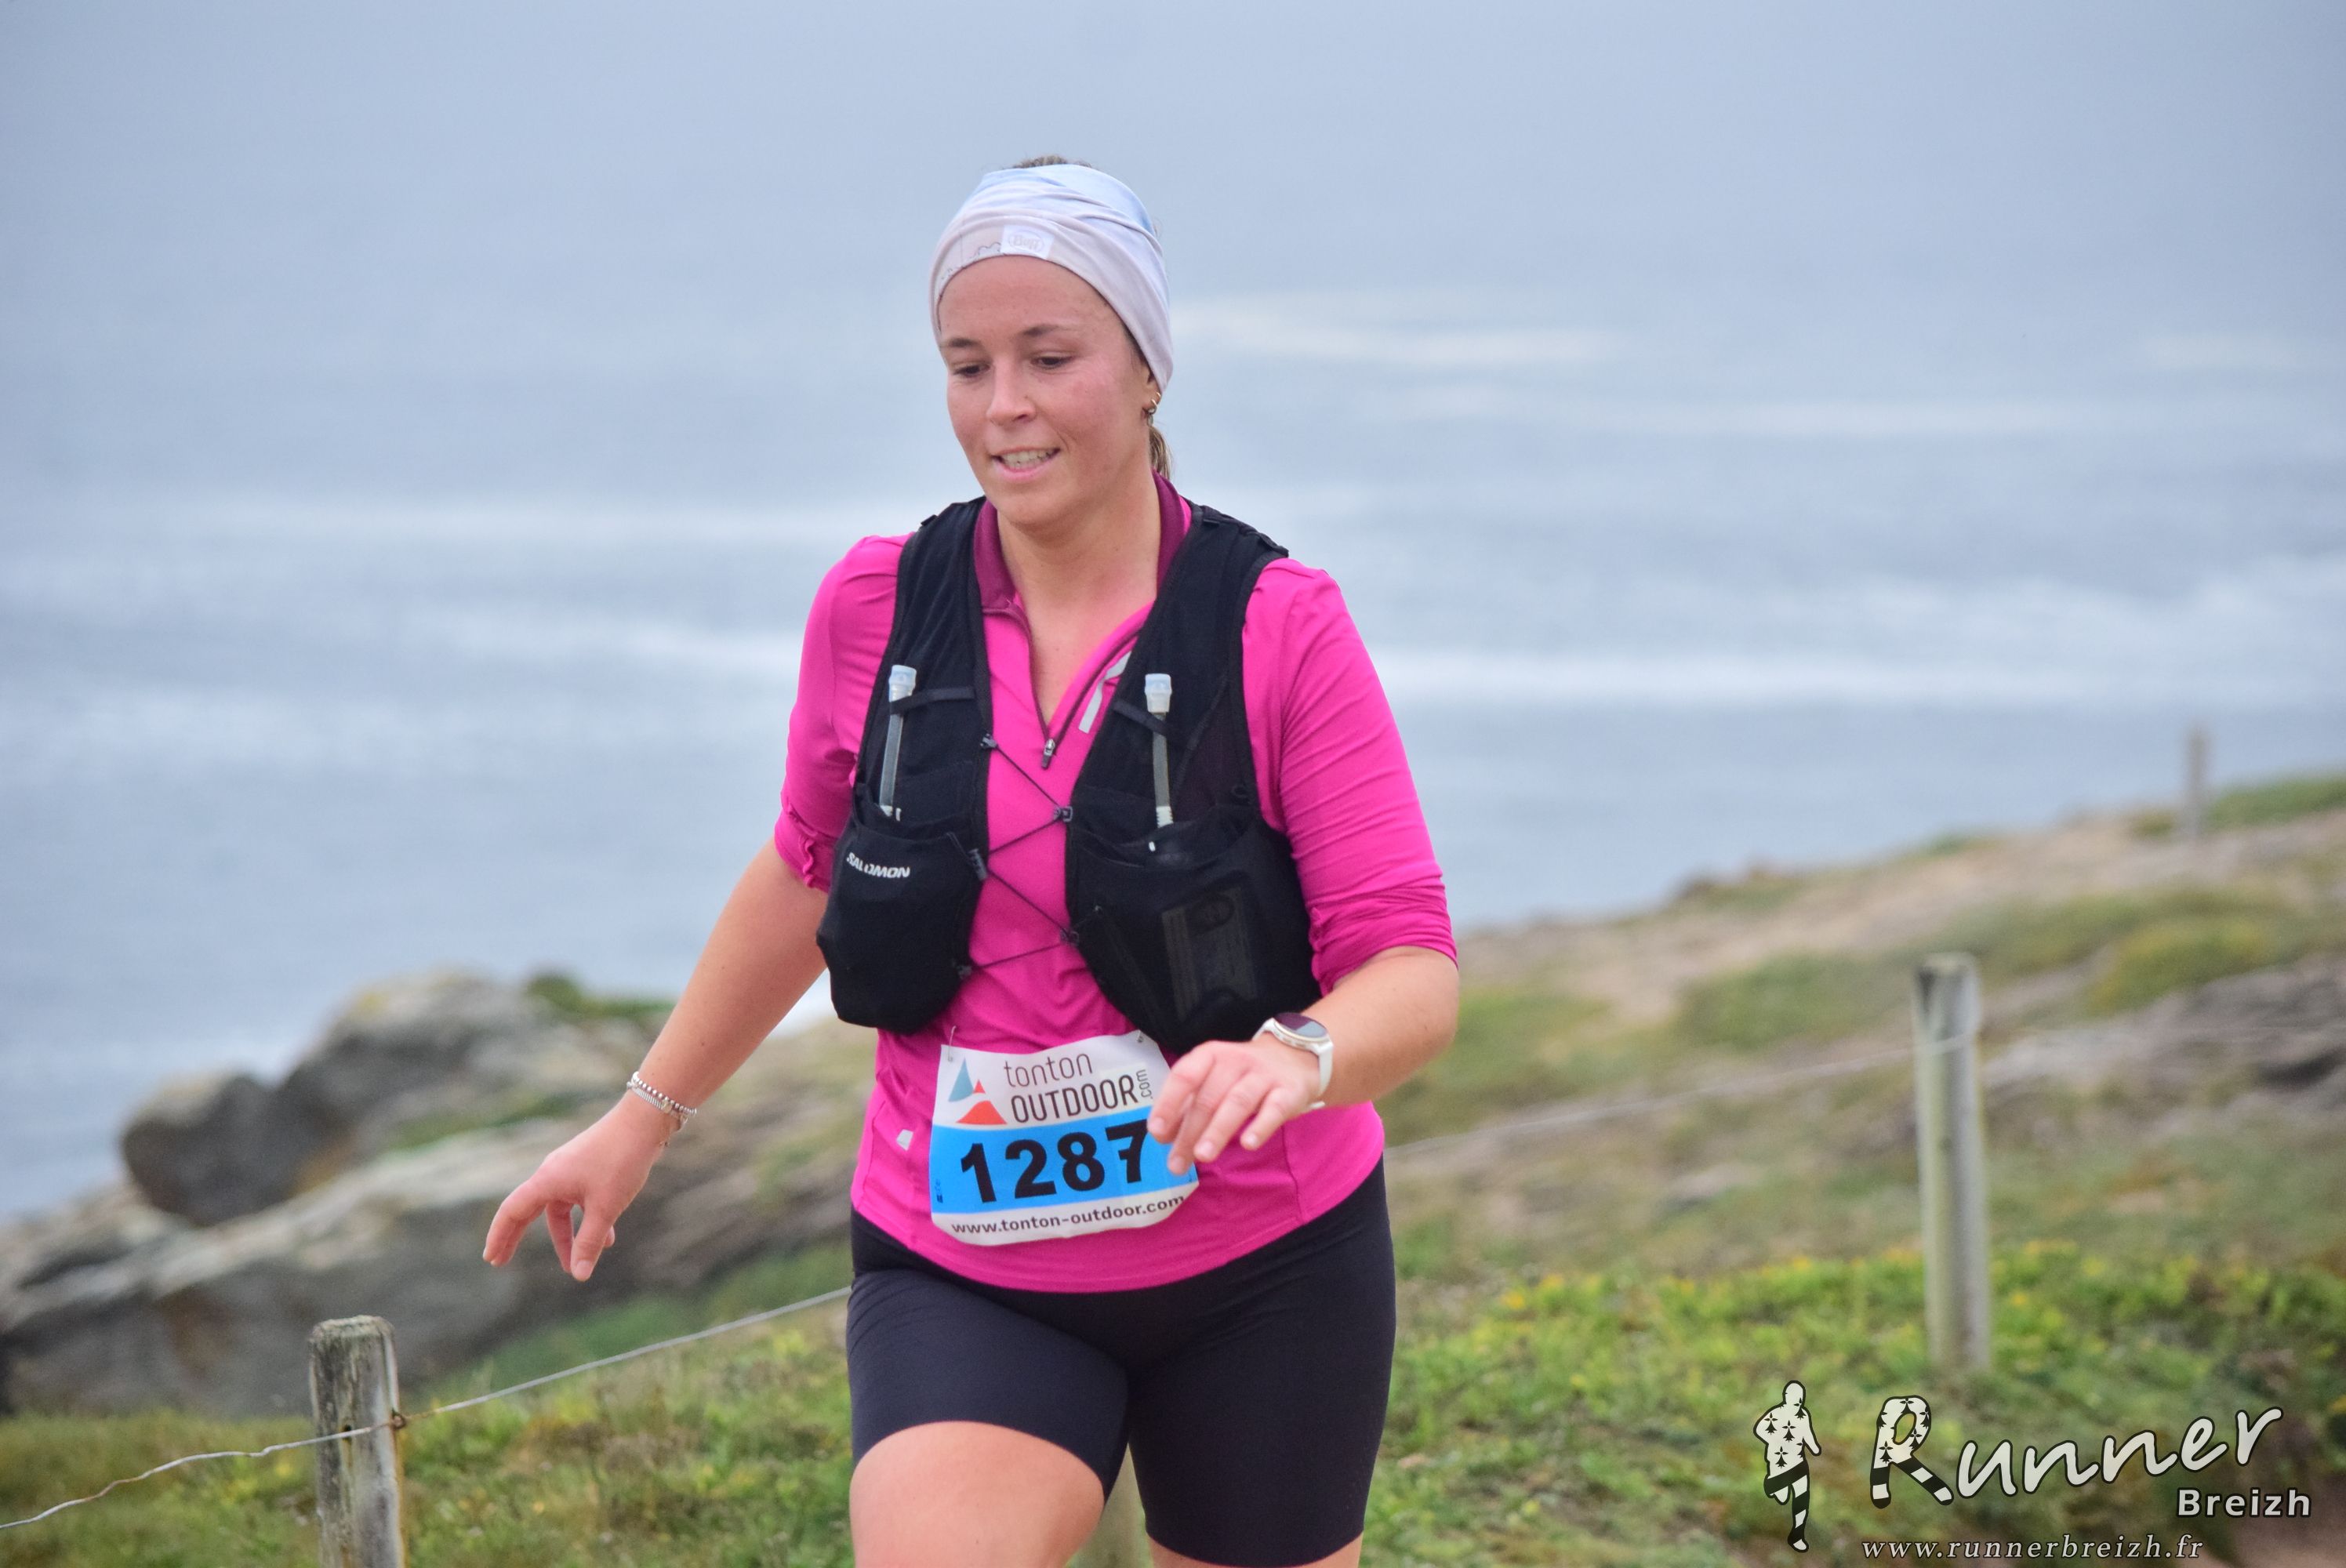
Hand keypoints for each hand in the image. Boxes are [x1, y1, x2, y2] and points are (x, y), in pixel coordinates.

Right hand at [482, 1095, 671, 1281]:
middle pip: (529, 1211)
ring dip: (568, 1236)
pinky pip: (579, 1200)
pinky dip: (587, 1220)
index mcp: (547, 1181)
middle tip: (502, 1261)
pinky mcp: (588, 1167)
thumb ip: (590, 1242)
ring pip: (560, 1209)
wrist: (644, 1122)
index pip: (512, 1211)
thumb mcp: (605, 1208)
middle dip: (518, 1238)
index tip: (490, 1258)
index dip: (499, 1236)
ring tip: (577, 1263)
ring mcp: (570, 1169)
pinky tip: (608, 1239)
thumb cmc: (621, 1161)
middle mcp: (553, 1173)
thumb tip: (579, 1275)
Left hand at [1148, 1033, 1321, 1175]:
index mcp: (1210, 1056)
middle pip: (1208, 1097)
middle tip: (1176, 1163)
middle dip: (1189, 1132)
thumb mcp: (1214, 1080)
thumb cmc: (1243, 1076)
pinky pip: (1274, 1109)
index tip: (1156, 1132)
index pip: (1184, 1075)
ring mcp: (1263, 1075)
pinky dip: (1260, 1126)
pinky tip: (1247, 1144)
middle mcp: (1235, 1061)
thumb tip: (1163, 1136)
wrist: (1295, 1057)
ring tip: (1203, 1155)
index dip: (1168, 1103)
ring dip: (1217, 1130)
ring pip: (1237, 1102)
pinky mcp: (1289, 1091)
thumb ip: (1189, 1105)